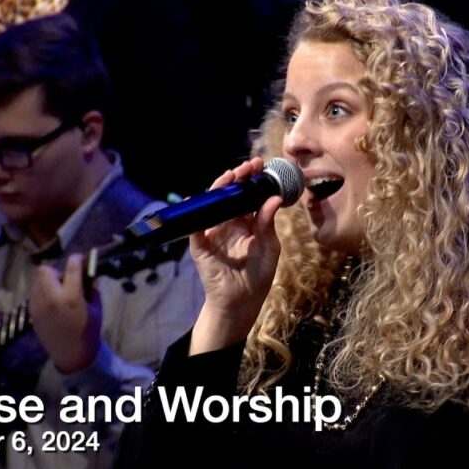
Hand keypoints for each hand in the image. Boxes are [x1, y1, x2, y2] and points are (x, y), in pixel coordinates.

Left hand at [30, 254, 101, 373]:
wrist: (71, 354)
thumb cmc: (88, 331)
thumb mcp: (96, 309)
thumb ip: (92, 289)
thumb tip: (89, 274)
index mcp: (71, 296)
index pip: (71, 267)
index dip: (77, 259)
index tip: (80, 259)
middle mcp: (51, 297)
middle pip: (45, 270)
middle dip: (56, 270)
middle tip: (66, 280)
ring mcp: (38, 305)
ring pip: (37, 280)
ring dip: (48, 281)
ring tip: (58, 291)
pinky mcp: (32, 312)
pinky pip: (35, 292)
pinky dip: (43, 291)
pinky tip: (52, 302)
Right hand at [189, 158, 283, 354]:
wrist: (241, 303)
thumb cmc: (258, 276)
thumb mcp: (269, 248)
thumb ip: (268, 223)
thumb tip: (274, 198)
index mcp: (247, 222)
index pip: (248, 195)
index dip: (253, 180)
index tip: (261, 166)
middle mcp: (228, 223)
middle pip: (230, 194)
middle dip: (238, 177)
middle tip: (249, 166)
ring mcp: (212, 232)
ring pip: (212, 204)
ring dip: (219, 188)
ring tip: (230, 176)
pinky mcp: (199, 245)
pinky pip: (194, 227)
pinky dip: (194, 214)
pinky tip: (198, 200)